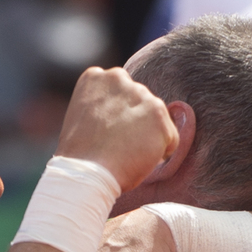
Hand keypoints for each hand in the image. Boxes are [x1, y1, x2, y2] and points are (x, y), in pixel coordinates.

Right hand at [55, 67, 177, 192]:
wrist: (86, 174)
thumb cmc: (81, 157)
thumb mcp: (83, 119)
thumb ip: (104, 106)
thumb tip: (128, 115)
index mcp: (96, 77)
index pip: (119, 92)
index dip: (116, 116)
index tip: (106, 133)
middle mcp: (118, 78)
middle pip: (140, 103)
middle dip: (136, 123)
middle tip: (119, 147)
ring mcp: (140, 94)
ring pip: (155, 120)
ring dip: (148, 137)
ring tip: (126, 154)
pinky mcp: (158, 114)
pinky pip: (170, 137)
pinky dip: (160, 152)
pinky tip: (138, 160)